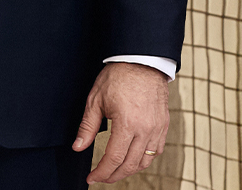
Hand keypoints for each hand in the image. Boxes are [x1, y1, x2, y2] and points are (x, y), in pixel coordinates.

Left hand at [72, 63, 169, 182]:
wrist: (142, 63)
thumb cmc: (117, 78)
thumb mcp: (95, 100)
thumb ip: (87, 127)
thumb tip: (78, 147)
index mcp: (127, 124)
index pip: (113, 158)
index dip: (101, 172)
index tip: (91, 178)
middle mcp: (145, 131)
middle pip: (129, 165)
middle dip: (113, 175)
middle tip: (101, 178)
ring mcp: (157, 130)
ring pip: (145, 161)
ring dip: (129, 170)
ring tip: (114, 171)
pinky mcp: (163, 127)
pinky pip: (156, 152)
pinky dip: (144, 160)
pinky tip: (133, 160)